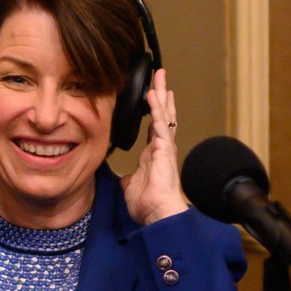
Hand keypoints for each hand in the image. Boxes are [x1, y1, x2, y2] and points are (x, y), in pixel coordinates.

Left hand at [123, 69, 190, 224]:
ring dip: (161, 95)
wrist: (158, 214)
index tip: (155, 96)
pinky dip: (156, 108)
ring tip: (160, 76)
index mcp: (154, 155)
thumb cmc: (149, 205)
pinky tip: (153, 95)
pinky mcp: (164, 149)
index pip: (155, 127)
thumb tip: (126, 179)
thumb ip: (130, 180)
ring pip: (164, 115)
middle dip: (162, 95)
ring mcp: (165, 147)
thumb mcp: (132, 188)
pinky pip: (160, 124)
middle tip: (161, 76)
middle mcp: (162, 148)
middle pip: (163, 115)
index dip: (155, 111)